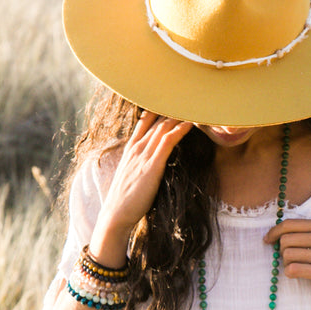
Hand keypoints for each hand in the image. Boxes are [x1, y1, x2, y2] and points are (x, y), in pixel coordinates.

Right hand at [90, 113, 192, 265]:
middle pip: (157, 119)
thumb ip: (141, 165)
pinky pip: (168, 141)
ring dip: (180, 114)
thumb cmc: (126, 200)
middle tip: (188, 95)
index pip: (145, 121)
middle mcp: (137, 148)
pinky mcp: (152, 165)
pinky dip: (180, 129)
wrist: (116, 215)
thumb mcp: (132, 176)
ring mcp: (143, 155)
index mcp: (131, 149)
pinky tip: (191, 122)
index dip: (159, 108)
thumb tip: (152, 164)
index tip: (172, 98)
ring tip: (194, 103)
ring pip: (164, 127)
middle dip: (173, 107)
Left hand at [264, 218, 310, 302]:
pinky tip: (296, 274)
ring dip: (285, 263)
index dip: (273, 233)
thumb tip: (280, 233)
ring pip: (287, 255)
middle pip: (285, 240)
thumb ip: (310, 231)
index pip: (288, 224)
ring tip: (295, 267)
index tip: (267, 240)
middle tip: (287, 258)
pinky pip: (294, 270)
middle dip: (281, 250)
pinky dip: (290, 272)